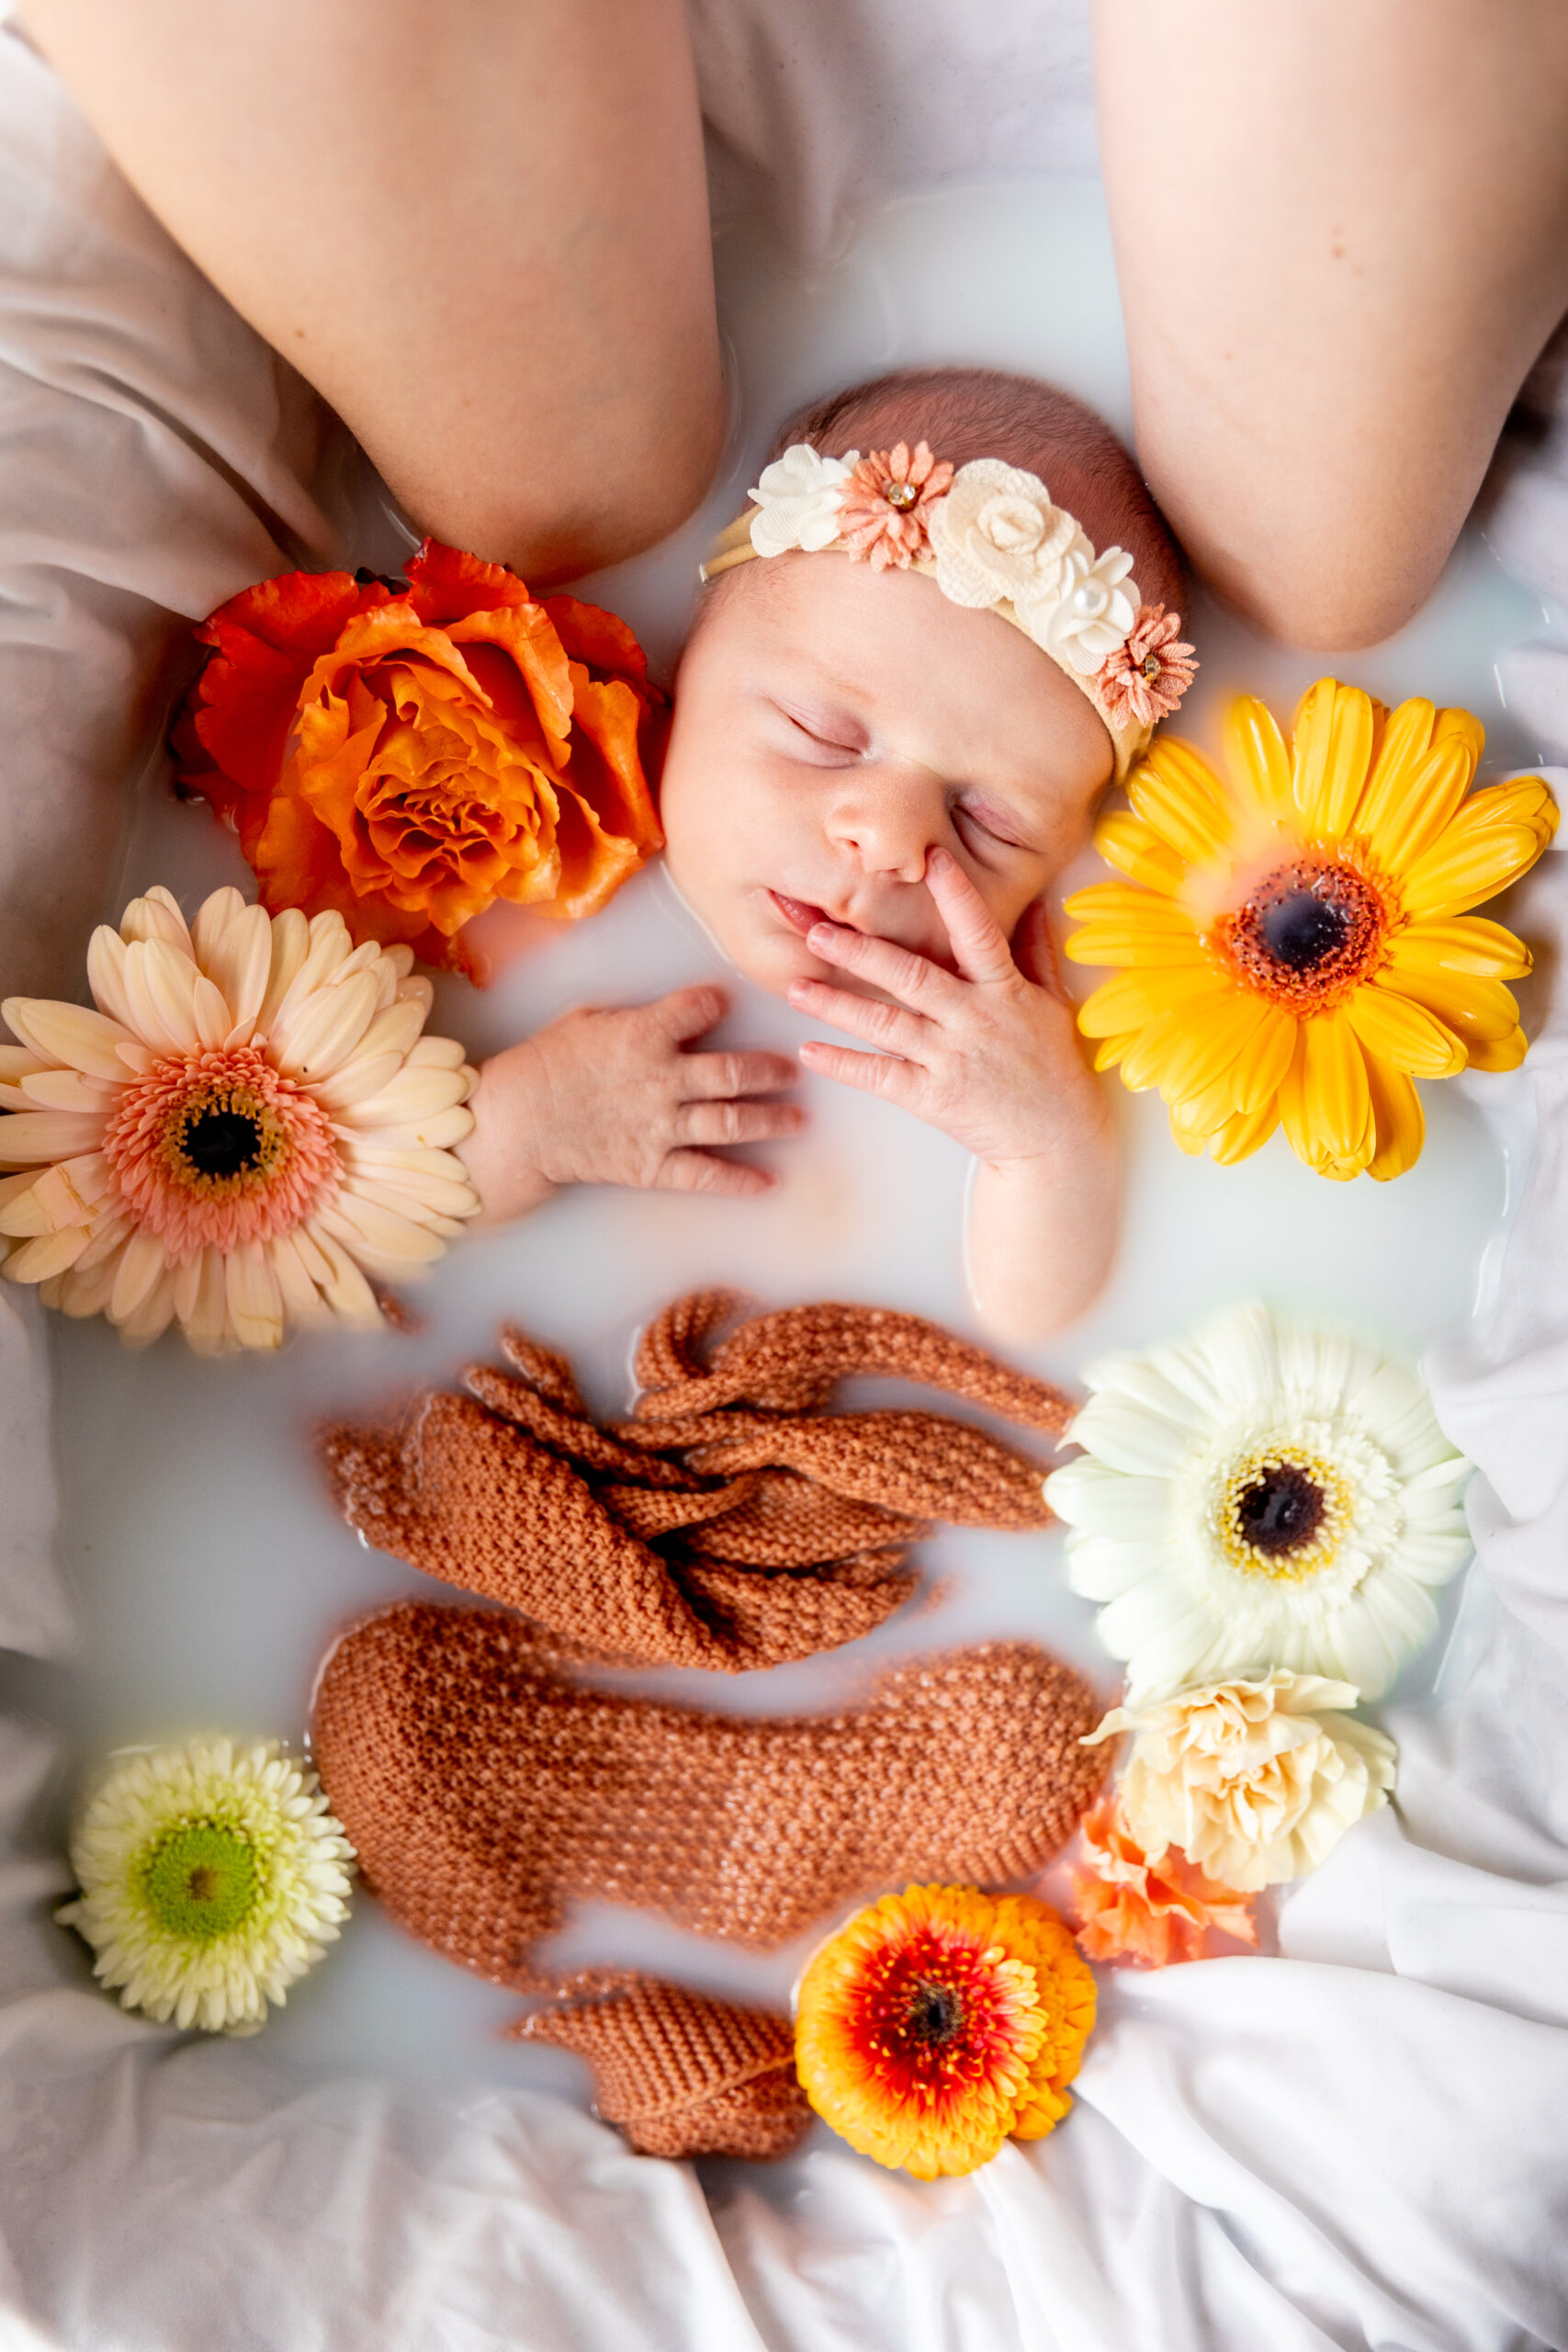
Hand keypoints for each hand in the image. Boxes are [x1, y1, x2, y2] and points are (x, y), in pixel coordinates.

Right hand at [458, 985, 802, 1220]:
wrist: (518, 1122)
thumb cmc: (547, 1063)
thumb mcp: (586, 1019)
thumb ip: (632, 1016)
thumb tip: (665, 1012)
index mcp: (645, 1034)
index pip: (700, 1009)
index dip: (717, 1003)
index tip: (728, 1004)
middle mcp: (663, 1079)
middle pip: (732, 1072)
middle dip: (770, 1070)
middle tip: (794, 1069)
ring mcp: (661, 1126)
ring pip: (731, 1122)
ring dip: (771, 1120)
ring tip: (798, 1118)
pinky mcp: (653, 1165)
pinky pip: (705, 1174)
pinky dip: (740, 1180)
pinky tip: (769, 1182)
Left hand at [788, 847, 1106, 1169]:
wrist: (1057, 1141)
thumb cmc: (1052, 1070)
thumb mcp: (1052, 1004)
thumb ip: (1035, 953)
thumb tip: (1035, 902)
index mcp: (1006, 991)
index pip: (978, 933)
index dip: (956, 895)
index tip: (930, 859)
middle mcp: (976, 1020)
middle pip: (912, 977)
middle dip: (861, 953)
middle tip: (816, 931)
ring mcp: (953, 1060)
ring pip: (886, 1025)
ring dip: (837, 1005)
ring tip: (795, 986)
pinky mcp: (936, 1098)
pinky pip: (882, 1077)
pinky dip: (845, 1064)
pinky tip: (810, 1051)